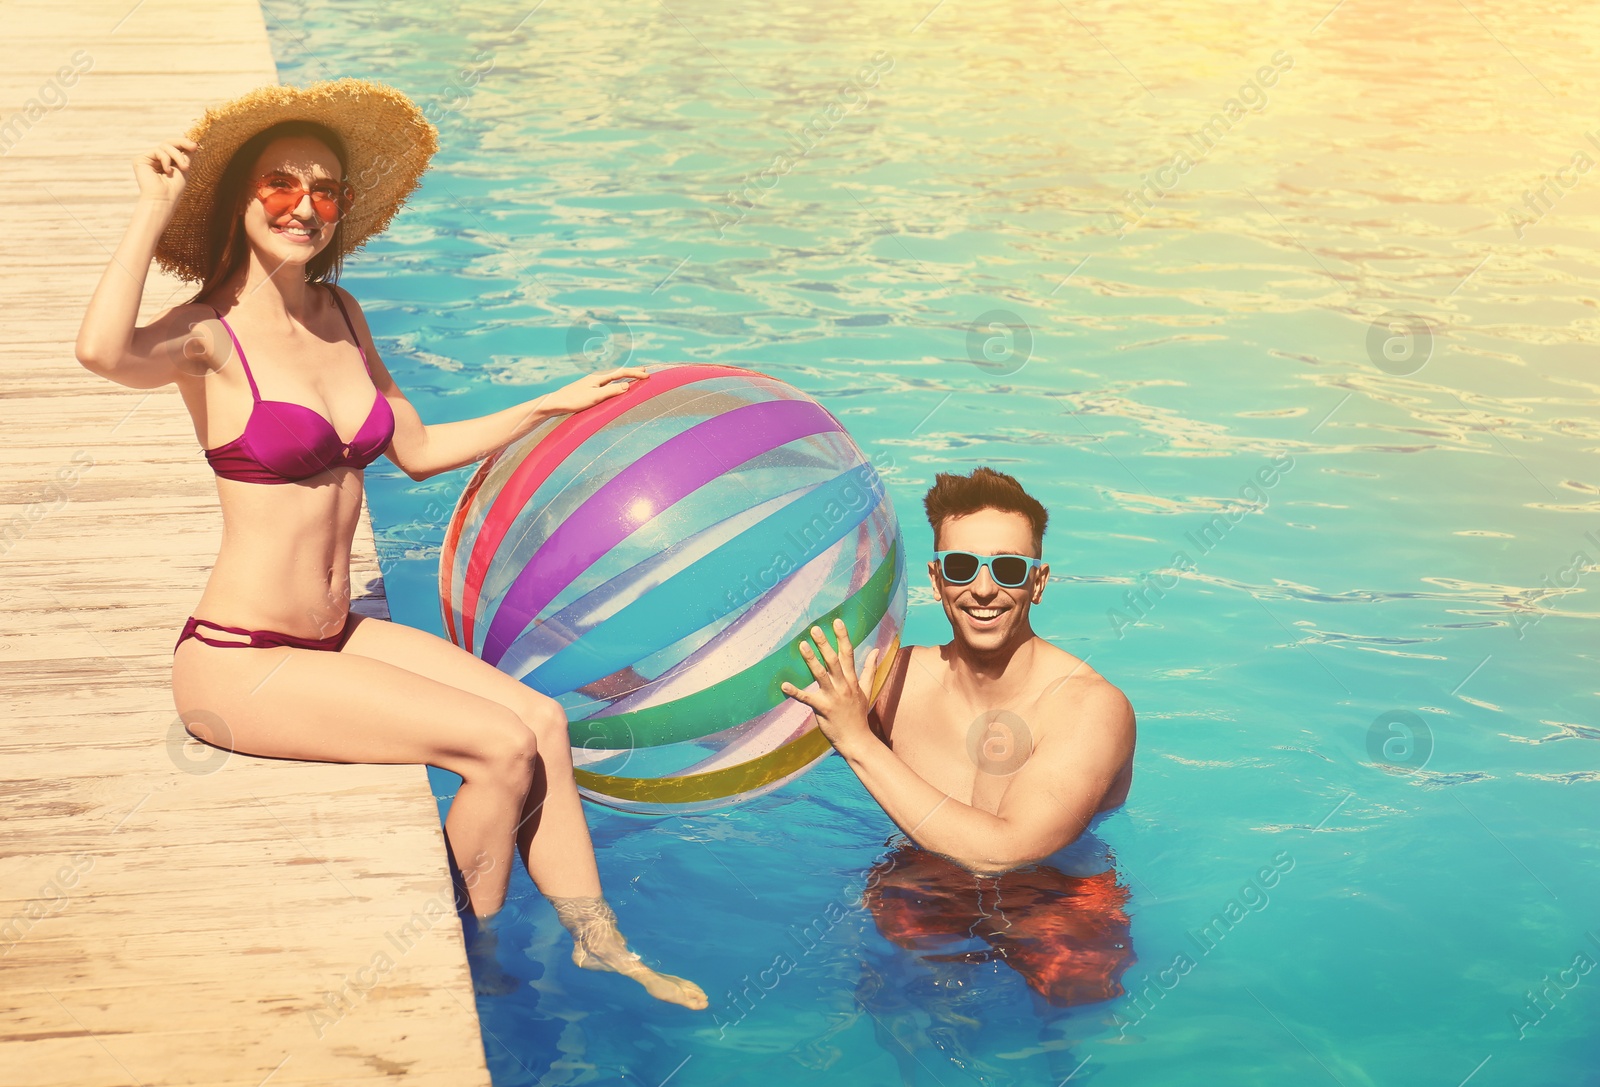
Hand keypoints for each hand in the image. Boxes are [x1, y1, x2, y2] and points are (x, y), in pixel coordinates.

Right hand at [134, 137, 196, 206]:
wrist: (164, 199)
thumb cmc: (174, 188)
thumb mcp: (183, 168)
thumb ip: (186, 155)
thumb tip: (193, 142)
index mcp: (164, 161)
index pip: (173, 146)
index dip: (183, 143)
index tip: (195, 145)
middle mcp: (155, 159)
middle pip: (168, 142)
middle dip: (182, 143)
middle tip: (193, 147)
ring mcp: (147, 159)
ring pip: (165, 146)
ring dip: (178, 156)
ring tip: (184, 168)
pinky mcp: (140, 160)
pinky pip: (158, 151)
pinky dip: (166, 159)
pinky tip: (167, 171)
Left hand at [539, 366, 648, 415]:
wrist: (556, 403)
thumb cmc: (574, 400)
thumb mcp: (595, 397)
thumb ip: (611, 391)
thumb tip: (627, 385)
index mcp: (599, 376)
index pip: (621, 372)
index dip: (635, 373)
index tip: (647, 375)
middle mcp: (596, 377)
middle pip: (618, 372)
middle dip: (631, 371)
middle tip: (644, 371)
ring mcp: (592, 382)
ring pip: (613, 376)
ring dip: (625, 376)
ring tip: (634, 376)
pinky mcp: (589, 388)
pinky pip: (608, 382)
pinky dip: (617, 381)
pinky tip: (616, 385)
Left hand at [781, 618, 882, 754]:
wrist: (857, 740)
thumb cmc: (859, 715)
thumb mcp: (867, 690)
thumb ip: (870, 669)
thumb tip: (877, 651)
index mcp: (852, 680)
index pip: (848, 654)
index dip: (843, 637)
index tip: (837, 621)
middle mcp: (843, 686)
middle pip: (834, 660)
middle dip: (824, 644)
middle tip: (814, 628)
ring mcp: (833, 697)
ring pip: (821, 675)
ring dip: (811, 660)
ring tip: (801, 645)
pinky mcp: (823, 709)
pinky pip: (807, 698)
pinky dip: (795, 692)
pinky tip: (784, 685)